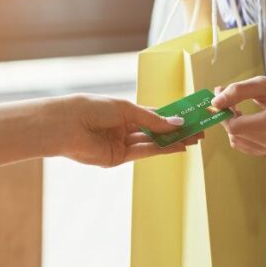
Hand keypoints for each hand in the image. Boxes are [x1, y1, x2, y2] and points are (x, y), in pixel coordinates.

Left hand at [53, 95, 201, 166]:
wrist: (66, 126)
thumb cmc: (91, 109)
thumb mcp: (126, 109)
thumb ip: (152, 119)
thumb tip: (177, 122)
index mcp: (123, 111)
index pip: (153, 115)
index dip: (172, 116)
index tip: (191, 117)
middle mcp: (123, 128)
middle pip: (155, 130)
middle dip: (177, 131)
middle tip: (198, 131)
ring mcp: (121, 143)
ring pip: (152, 142)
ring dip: (173, 141)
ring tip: (193, 139)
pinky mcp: (118, 158)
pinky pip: (144, 152)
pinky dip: (161, 149)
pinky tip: (177, 146)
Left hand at [211, 77, 265, 156]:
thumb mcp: (263, 84)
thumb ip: (237, 91)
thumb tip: (214, 101)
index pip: (234, 126)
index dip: (223, 113)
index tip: (223, 98)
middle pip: (233, 133)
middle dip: (227, 116)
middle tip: (232, 100)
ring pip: (235, 140)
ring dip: (232, 124)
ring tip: (241, 110)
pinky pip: (242, 144)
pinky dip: (240, 132)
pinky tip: (248, 120)